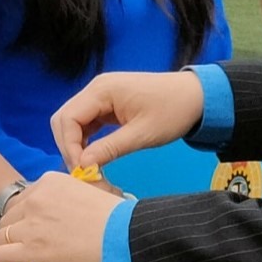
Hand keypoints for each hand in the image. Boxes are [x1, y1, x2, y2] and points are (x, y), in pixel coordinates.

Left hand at [0, 171, 121, 261]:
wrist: (123, 238)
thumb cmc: (116, 219)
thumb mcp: (89, 193)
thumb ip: (67, 199)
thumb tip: (59, 218)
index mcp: (50, 181)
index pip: (24, 200)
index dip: (25, 218)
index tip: (32, 231)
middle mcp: (36, 198)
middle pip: (9, 218)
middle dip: (14, 234)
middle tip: (24, 249)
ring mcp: (30, 224)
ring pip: (0, 238)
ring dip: (5, 251)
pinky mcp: (30, 250)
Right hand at [51, 69, 204, 169]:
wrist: (197, 96)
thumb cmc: (173, 111)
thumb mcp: (142, 134)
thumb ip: (110, 148)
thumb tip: (83, 166)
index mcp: (102, 90)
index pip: (68, 118)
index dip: (69, 146)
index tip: (82, 170)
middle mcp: (96, 89)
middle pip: (65, 119)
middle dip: (69, 146)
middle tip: (83, 172)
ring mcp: (101, 96)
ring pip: (73, 122)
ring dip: (76, 145)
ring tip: (89, 168)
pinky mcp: (108, 104)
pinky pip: (87, 123)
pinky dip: (86, 140)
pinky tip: (95, 157)